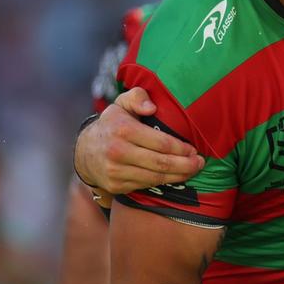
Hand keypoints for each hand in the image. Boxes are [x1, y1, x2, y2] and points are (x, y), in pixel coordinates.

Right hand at [74, 88, 203, 193]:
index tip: (194, 150)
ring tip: (191, 170)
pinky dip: (163, 182)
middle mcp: (118, 152)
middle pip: (162, 164)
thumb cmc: (111, 125)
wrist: (84, 152)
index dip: (182, 149)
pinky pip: (146, 185)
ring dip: (179, 176)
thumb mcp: (121, 105)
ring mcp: (116, 171)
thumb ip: (137, 97)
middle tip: (199, 163)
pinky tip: (173, 177)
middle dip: (186, 165)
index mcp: (123, 129)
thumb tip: (152, 107)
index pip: (161, 143)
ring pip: (157, 178)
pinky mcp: (116, 185)